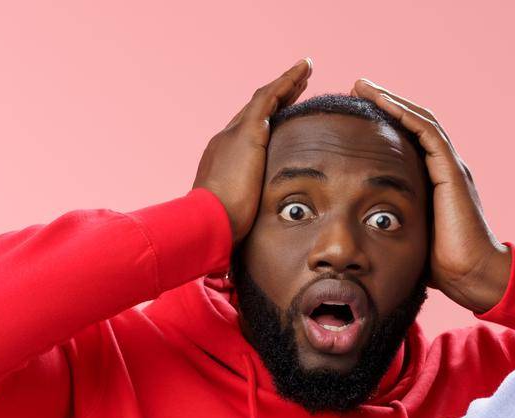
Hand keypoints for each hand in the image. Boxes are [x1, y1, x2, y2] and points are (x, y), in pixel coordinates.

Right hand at [192, 58, 312, 242]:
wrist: (208, 222)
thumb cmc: (220, 230)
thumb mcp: (236, 220)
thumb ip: (243, 221)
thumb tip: (243, 251)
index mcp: (223, 160)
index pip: (249, 132)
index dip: (267, 120)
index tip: (284, 113)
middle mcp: (226, 140)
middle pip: (256, 111)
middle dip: (278, 96)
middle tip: (298, 82)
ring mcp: (235, 133)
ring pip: (264, 98)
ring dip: (286, 83)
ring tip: (305, 69)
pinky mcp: (248, 132)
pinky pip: (270, 97)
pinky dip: (287, 82)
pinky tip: (303, 71)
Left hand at [351, 78, 509, 313]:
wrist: (472, 275)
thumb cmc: (442, 266)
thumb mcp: (409, 236)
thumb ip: (393, 224)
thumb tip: (361, 230)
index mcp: (436, 180)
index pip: (410, 139)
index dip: (385, 122)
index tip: (356, 112)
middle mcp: (445, 168)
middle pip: (414, 122)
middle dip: (385, 102)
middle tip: (356, 87)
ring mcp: (451, 167)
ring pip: (420, 120)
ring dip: (391, 100)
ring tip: (364, 86)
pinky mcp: (452, 171)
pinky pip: (428, 132)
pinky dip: (405, 114)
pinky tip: (383, 102)